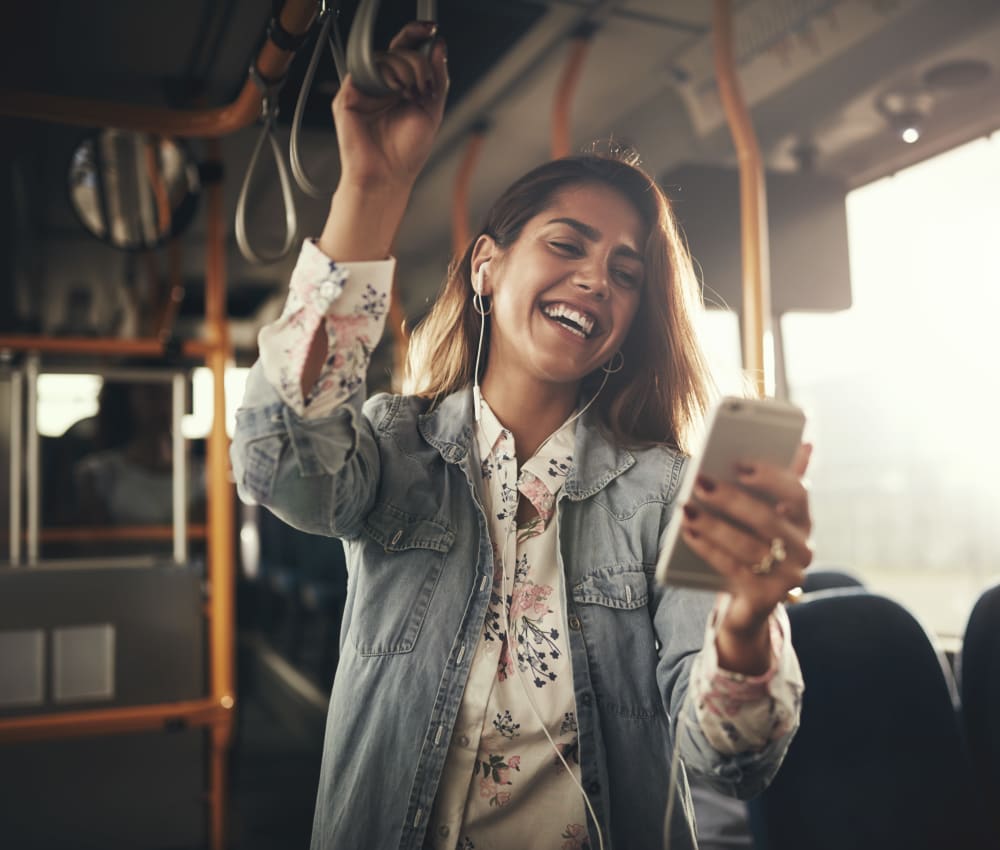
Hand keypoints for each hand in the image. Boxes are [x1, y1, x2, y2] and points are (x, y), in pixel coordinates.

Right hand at [333, 21, 448, 191]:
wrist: (388, 176)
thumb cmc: (407, 152)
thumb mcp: (432, 110)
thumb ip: (438, 78)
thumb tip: (438, 46)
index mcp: (399, 86)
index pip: (405, 50)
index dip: (416, 35)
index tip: (431, 29)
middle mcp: (380, 85)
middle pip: (396, 48)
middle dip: (417, 59)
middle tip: (424, 83)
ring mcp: (363, 89)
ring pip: (384, 57)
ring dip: (406, 69)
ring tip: (413, 94)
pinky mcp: (348, 96)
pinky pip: (367, 70)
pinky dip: (388, 75)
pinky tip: (398, 92)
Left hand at [680, 443, 813, 672]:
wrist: (750, 603)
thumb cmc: (754, 546)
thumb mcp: (765, 514)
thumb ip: (776, 482)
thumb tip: (805, 444)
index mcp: (803, 521)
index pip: (797, 493)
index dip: (771, 477)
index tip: (740, 464)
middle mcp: (803, 549)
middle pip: (768, 520)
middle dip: (732, 499)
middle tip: (700, 482)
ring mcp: (788, 576)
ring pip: (749, 547)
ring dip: (714, 526)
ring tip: (687, 509)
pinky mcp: (767, 597)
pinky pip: (734, 570)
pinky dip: (708, 549)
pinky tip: (688, 533)